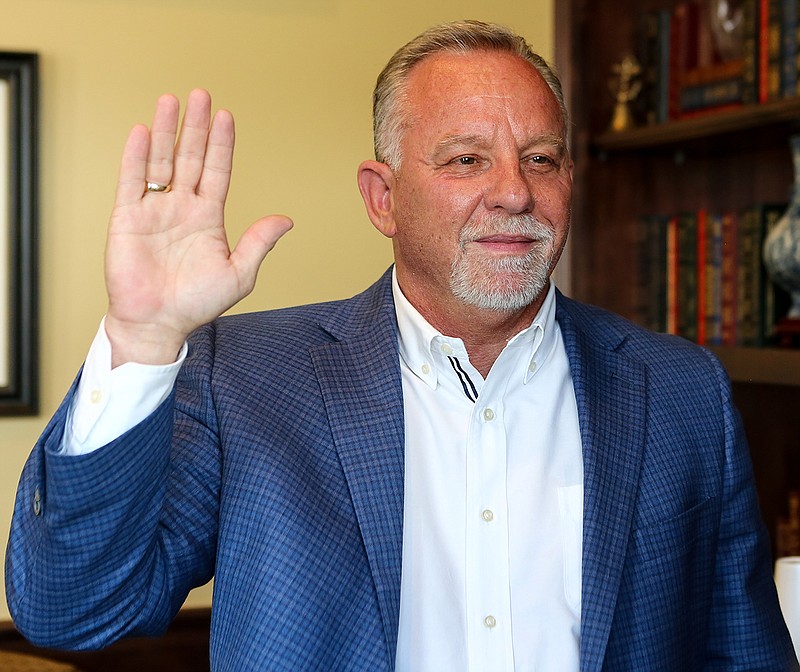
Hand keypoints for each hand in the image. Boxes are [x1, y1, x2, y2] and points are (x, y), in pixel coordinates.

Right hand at [104, 89, 291, 366]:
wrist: (158, 324)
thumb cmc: (197, 304)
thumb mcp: (238, 274)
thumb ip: (259, 243)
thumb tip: (286, 220)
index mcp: (208, 218)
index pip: (217, 172)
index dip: (222, 145)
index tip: (227, 117)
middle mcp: (182, 208)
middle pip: (190, 158)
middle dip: (196, 127)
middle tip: (201, 95)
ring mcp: (154, 211)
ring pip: (161, 161)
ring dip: (166, 132)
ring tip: (171, 101)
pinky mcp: (127, 219)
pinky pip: (131, 181)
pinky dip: (135, 157)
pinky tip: (142, 132)